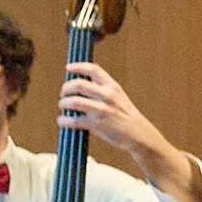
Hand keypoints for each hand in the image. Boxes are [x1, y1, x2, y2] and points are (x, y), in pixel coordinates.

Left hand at [58, 62, 195, 196]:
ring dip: (63, 103)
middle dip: (66, 88)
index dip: (78, 66)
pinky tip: (62, 120)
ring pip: (73, 101)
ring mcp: (102, 110)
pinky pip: (73, 120)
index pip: (94, 70)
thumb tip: (78, 82)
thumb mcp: (118, 96)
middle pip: (79, 84)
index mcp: (113, 87)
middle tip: (63, 94)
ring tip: (63, 106)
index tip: (68, 68)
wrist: (139, 134)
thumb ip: (102, 88)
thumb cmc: (124, 115)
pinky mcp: (97, 125)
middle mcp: (108, 96)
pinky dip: (63, 120)